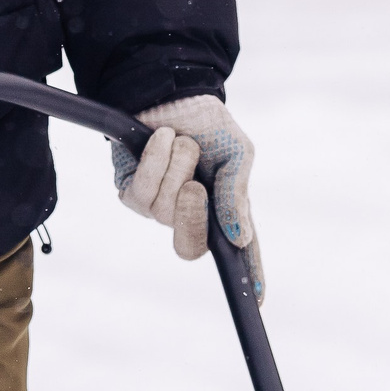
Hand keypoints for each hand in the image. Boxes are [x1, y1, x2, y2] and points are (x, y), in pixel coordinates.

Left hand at [113, 94, 262, 303]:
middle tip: (196, 186)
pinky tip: (160, 139)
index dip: (249, 278)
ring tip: (182, 142)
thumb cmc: (208, 124)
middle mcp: (191, 215)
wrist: (171, 90)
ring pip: (163, 211)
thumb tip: (241, 237)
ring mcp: (160, 207)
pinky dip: (153, 161)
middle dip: (190, 215)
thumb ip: (237, 193)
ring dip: (174, 168)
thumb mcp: (236, 153)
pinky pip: (139, 193)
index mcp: (224, 211)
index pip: (239, 253)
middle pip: (189, 246)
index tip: (258, 300)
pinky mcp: (132, 193)